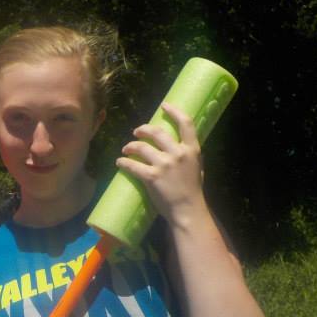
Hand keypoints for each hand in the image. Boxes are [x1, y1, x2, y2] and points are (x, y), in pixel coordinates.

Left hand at [115, 103, 206, 224]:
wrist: (187, 210)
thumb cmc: (192, 191)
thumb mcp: (197, 167)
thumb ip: (188, 155)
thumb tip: (179, 145)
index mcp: (192, 150)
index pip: (186, 123)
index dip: (174, 111)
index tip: (164, 105)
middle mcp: (178, 153)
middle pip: (157, 132)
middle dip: (143, 130)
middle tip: (136, 132)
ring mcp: (164, 164)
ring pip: (141, 147)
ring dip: (130, 146)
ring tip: (126, 149)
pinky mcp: (151, 176)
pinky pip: (132, 165)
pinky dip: (123, 163)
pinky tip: (119, 163)